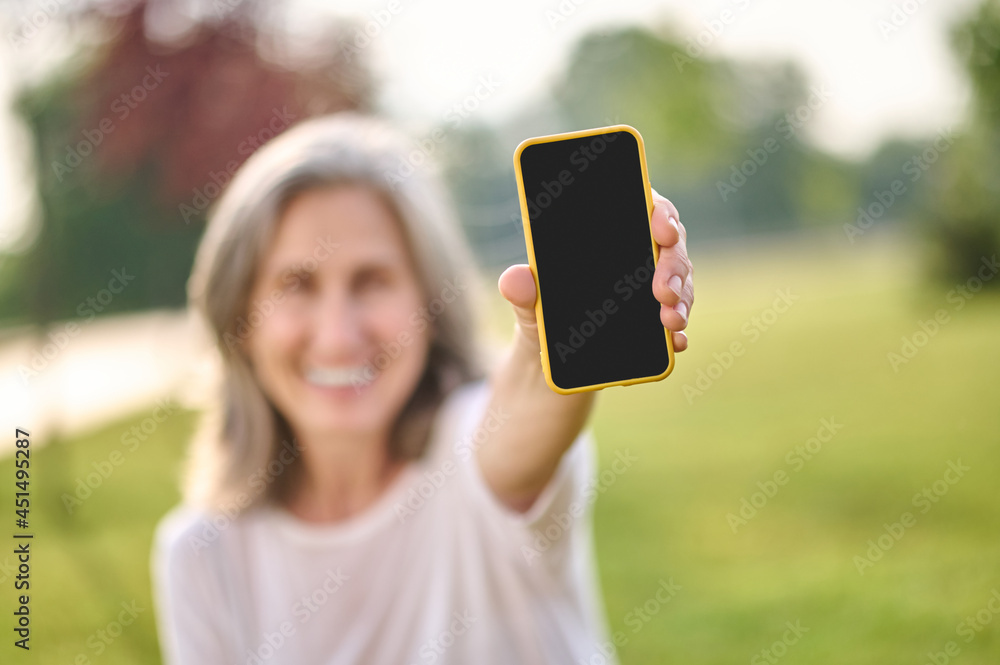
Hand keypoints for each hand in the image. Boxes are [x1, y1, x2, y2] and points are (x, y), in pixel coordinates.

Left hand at [498, 188, 693, 352]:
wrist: (546, 354)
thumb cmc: (540, 307)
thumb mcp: (527, 300)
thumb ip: (523, 289)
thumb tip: (514, 280)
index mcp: (610, 230)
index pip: (646, 205)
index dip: (661, 213)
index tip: (663, 228)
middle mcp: (639, 251)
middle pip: (671, 246)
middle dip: (674, 266)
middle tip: (663, 291)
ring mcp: (654, 285)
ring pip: (680, 283)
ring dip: (681, 301)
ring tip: (670, 322)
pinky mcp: (657, 318)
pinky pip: (676, 322)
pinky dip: (678, 334)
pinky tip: (675, 343)